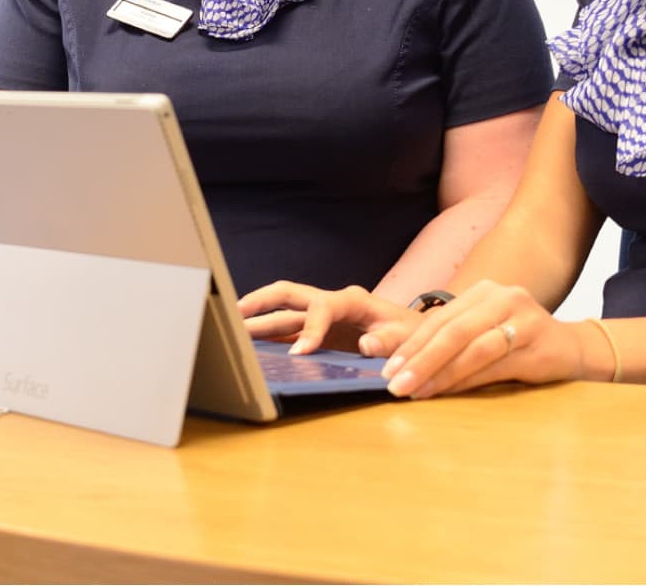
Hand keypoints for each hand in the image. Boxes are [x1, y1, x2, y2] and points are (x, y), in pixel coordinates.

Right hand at [239, 281, 421, 356]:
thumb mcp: (407, 338)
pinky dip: (268, 335)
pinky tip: (250, 345)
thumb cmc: (411, 335)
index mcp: (353, 300)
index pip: (323, 307)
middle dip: (262, 300)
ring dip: (257, 319)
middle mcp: (332, 303)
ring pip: (282, 312)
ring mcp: (322, 316)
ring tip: (230, 330)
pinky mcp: (317, 331)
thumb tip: (365, 345)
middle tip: (234, 313)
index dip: (310, 328)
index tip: (300, 353)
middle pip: (289, 293)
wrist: (415, 337)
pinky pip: (287, 329)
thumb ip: (388, 341)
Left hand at [380, 280, 607, 397]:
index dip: (410, 343)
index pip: (439, 318)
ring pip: (471, 347)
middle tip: (394, 383)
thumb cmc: (518, 344)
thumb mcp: (484, 332)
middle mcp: (502, 297)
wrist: (572, 349)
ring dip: (439, 372)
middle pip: (452, 330)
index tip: (385, 367)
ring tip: (414, 391)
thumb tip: (402, 365)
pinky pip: (494, 363)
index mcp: (483, 291)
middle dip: (419, 359)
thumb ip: (452, 341)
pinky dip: (466, 379)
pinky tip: (448, 392)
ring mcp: (521, 317)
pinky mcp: (536, 342)